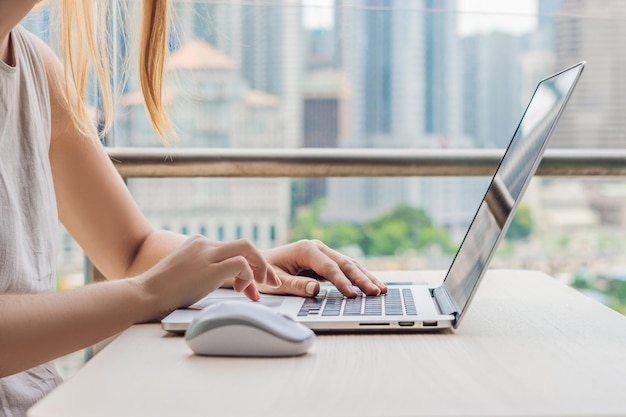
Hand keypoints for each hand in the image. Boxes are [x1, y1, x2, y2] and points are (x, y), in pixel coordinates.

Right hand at [137, 235, 280, 317]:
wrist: (143, 296)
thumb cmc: (161, 294)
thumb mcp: (187, 275)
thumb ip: (205, 272)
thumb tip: (228, 283)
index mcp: (198, 244)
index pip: (233, 249)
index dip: (249, 267)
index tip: (253, 287)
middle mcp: (204, 244)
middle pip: (245, 245)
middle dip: (263, 264)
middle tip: (271, 283)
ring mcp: (206, 254)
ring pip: (247, 249)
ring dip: (261, 268)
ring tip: (262, 287)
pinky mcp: (209, 268)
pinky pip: (241, 264)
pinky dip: (249, 277)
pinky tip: (242, 290)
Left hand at [259, 239, 386, 297]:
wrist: (258, 263)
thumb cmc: (265, 273)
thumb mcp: (276, 281)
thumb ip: (296, 285)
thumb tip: (316, 289)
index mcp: (306, 249)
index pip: (329, 267)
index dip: (342, 282)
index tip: (353, 296)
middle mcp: (318, 248)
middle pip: (345, 263)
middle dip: (362, 279)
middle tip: (376, 292)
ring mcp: (324, 253)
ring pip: (350, 264)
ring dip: (366, 277)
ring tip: (382, 290)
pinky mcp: (327, 261)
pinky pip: (346, 269)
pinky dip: (360, 277)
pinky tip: (373, 285)